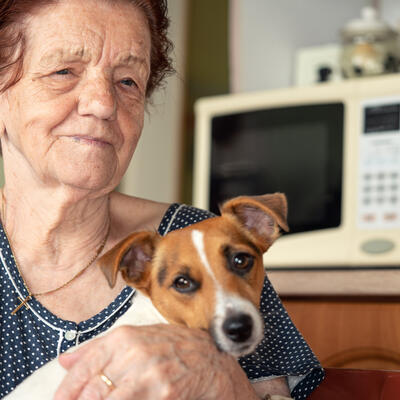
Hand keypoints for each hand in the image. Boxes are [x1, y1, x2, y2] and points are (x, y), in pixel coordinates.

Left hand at [54, 324, 258, 399]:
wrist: (209, 359)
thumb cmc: (171, 347)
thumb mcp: (136, 338)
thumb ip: (98, 349)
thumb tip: (64, 360)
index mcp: (124, 336)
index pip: (84, 366)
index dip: (67, 389)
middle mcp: (133, 352)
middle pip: (92, 389)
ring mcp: (149, 373)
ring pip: (106, 399)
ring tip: (105, 399)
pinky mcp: (162, 392)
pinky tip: (128, 399)